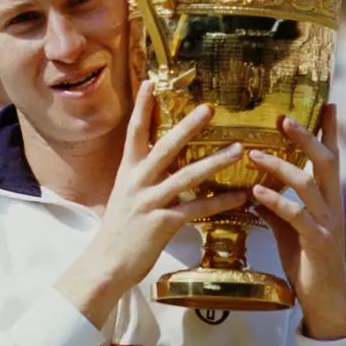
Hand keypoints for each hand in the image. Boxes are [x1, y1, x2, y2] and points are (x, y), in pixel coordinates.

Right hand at [56, 80, 246, 327]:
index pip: (134, 132)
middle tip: (208, 109)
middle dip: (187, 127)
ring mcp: (149, 201)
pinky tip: (239, 197)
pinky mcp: (161, 223)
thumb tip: (163, 159)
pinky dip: (219, 202)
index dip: (142, 107)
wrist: (106, 262)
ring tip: (237, 150)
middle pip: (164, 147)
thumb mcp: (126, 193)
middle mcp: (137, 181)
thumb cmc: (119, 228)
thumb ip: (143, 174)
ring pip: (185, 177)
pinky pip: (195, 209)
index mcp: (127, 171)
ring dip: (213, 162)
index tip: (151, 83)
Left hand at [248, 105, 345, 340]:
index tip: (327, 103)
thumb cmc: (305, 255)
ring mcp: (327, 222)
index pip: (331, 156)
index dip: (329, 130)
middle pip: (325, 161)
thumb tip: (250, 185)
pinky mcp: (317, 241)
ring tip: (254, 154)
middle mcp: (332, 204)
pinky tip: (255, 191)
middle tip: (284, 118)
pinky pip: (296, 215)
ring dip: (280, 166)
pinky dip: (275, 200)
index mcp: (326, 196)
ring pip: (308, 184)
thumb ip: (274, 202)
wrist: (322, 296)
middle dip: (306, 137)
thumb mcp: (287, 223)